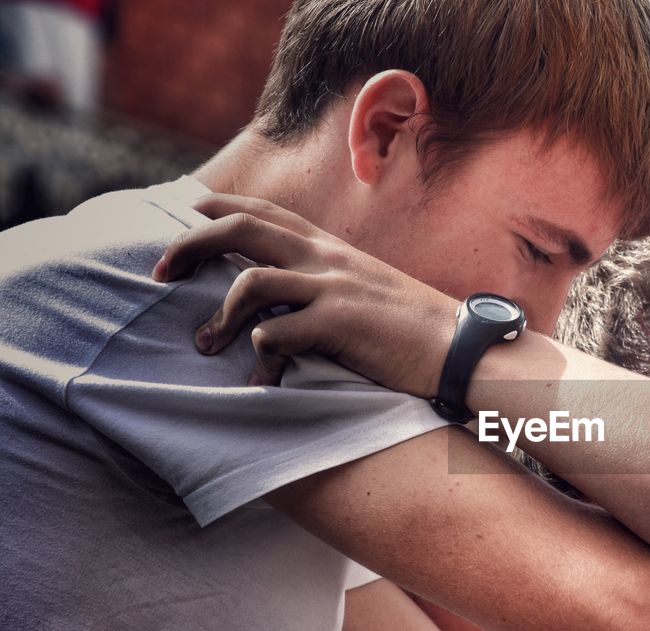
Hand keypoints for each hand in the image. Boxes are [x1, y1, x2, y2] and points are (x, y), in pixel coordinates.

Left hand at [153, 193, 457, 395]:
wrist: (462, 347)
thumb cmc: (415, 328)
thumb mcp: (368, 289)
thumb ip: (327, 282)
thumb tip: (287, 294)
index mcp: (331, 248)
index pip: (262, 211)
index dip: (213, 210)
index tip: (180, 225)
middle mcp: (327, 259)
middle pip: (241, 228)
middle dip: (189, 245)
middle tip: (160, 274)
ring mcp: (333, 290)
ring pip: (250, 282)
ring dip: (217, 316)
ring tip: (204, 343)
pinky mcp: (341, 326)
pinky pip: (276, 334)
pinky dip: (259, 356)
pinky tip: (262, 376)